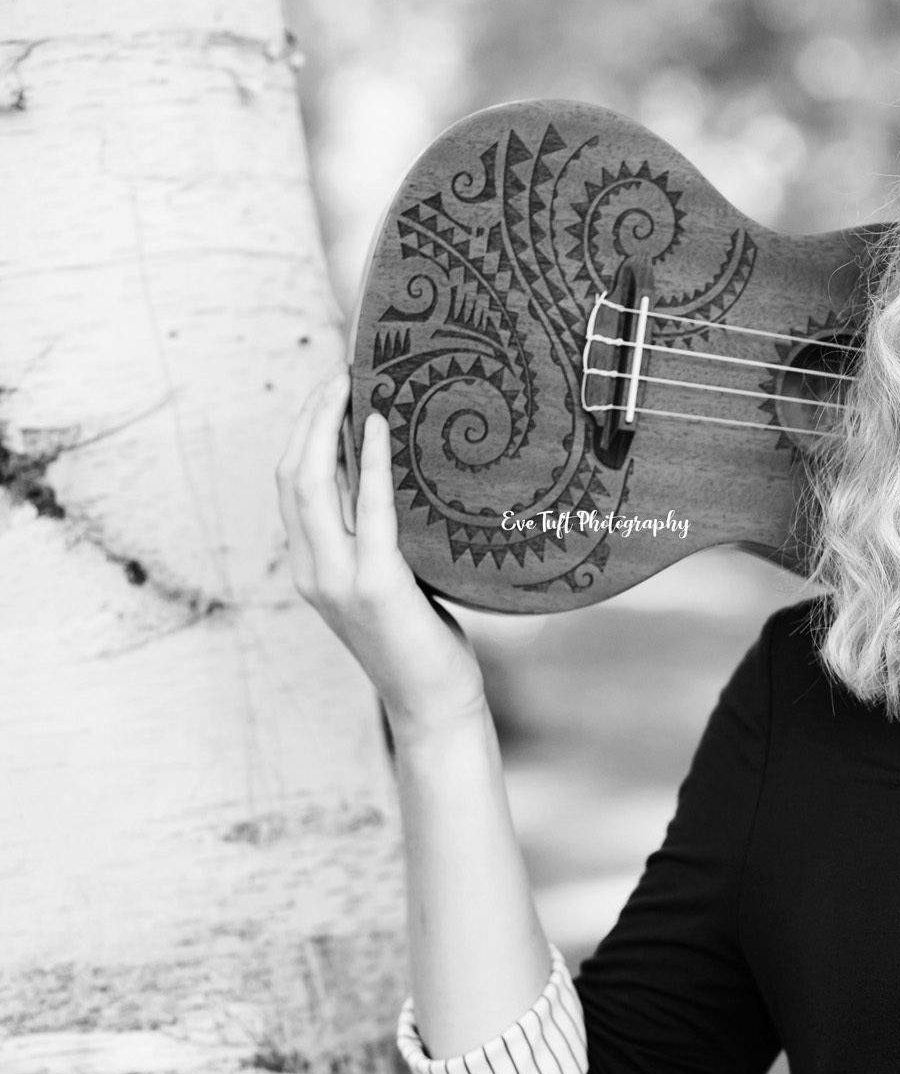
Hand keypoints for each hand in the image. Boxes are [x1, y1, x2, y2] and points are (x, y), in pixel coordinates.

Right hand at [276, 365, 488, 736]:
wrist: (434, 704)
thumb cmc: (424, 640)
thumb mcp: (394, 580)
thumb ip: (379, 537)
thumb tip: (392, 476)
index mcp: (313, 567)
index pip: (291, 486)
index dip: (302, 432)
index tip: (328, 388)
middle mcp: (314, 571)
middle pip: (292, 476)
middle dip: (309, 417)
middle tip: (338, 370)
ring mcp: (338, 581)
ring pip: (313, 487)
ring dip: (329, 427)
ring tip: (352, 382)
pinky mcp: (375, 588)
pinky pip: (369, 512)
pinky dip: (371, 465)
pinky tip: (379, 429)